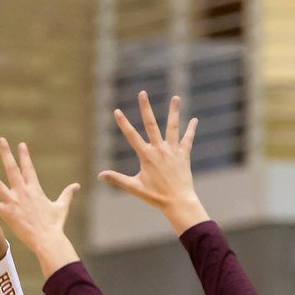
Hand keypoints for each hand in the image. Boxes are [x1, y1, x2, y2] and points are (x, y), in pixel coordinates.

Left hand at [0, 139, 80, 277]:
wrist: (48, 239)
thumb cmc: (55, 225)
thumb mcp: (62, 206)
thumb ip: (67, 194)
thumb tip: (76, 186)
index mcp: (34, 189)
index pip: (28, 168)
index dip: (24, 156)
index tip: (20, 144)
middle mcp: (23, 192)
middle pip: (12, 168)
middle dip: (6, 153)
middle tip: (1, 140)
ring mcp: (14, 201)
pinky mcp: (7, 213)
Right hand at [98, 93, 208, 233]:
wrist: (178, 201)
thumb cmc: (155, 196)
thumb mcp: (134, 188)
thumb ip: (117, 179)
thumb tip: (100, 175)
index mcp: (146, 156)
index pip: (132, 136)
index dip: (123, 123)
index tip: (117, 111)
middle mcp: (159, 149)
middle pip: (151, 124)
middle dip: (145, 108)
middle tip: (142, 93)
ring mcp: (173, 151)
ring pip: (172, 127)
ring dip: (174, 112)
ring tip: (176, 97)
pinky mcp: (184, 155)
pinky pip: (188, 139)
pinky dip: (191, 130)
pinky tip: (194, 120)